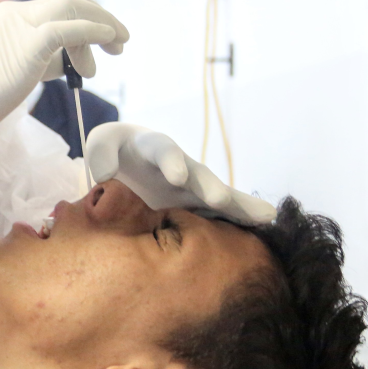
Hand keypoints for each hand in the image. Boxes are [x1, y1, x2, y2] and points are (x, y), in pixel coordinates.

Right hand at [0, 0, 127, 185]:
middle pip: (71, 1)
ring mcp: (19, 27)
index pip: (55, 9)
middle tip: (119, 43)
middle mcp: (14, 15)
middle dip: (101, 17)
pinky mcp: (26, 46)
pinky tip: (109, 40)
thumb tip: (59, 64)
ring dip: (104, 24)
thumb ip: (31, 62)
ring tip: (117, 49)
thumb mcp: (3, 73)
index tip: (96, 51)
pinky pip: (70, 29)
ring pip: (74, 7)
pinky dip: (95, 30)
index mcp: (5, 19)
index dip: (84, 24)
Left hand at [84, 123, 275, 223]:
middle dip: (208, 186)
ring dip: (236, 206)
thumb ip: (101, 154)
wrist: (127, 164)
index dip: (171, 161)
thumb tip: (105, 174)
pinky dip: (242, 217)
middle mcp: (181, 165)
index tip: (176, 176)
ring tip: (261, 216)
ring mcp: (193, 186)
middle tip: (218, 199)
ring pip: (219, 194)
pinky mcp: (197, 205)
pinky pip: (223, 212)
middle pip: (198, 173)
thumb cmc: (113, 152)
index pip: (163, 151)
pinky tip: (266, 224)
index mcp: (154, 148)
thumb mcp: (102, 145)